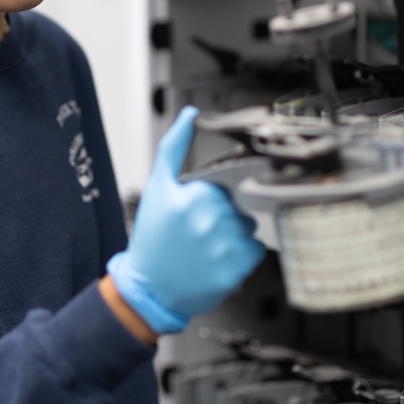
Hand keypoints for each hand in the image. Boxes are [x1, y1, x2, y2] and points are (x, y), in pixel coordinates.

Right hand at [107, 106, 264, 333]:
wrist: (148, 288)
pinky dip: (242, 255)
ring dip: (235, 235)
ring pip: (249, 227)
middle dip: (224, 215)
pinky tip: (218, 259)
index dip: (213, 196)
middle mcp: (211, 221)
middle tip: (198, 230)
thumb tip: (189, 115)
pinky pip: (255, 251)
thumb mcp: (156, 188)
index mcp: (194, 197)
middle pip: (239, 205)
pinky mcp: (235, 271)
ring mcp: (224, 247)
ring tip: (208, 246)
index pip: (224, 184)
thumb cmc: (151, 239)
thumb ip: (173, 147)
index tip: (196, 211)